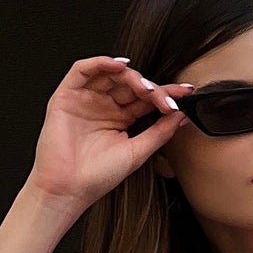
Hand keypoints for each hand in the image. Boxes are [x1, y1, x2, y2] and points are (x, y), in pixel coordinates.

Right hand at [27, 56, 196, 210]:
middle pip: (131, 84)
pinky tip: (120, 67)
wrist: (69, 189)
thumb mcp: (137, 152)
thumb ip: (159, 132)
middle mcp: (104, 105)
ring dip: (131, 76)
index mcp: (121, 118)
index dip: (165, 93)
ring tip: (146, 88)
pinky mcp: (66, 95)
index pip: (146, 99)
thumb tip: (182, 115)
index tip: (186, 94)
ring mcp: (86, 99)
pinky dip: (101, 63)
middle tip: (166, 97)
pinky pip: (82, 70)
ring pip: (110, 74)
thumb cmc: (98, 176)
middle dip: (151, 87)